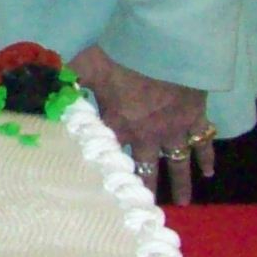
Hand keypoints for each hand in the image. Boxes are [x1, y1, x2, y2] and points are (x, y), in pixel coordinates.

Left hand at [71, 45, 216, 204]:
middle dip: (148, 186)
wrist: (163, 49)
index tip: (107, 194)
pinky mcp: (195, 117)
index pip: (111, 155)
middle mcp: (147, 134)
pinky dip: (207, 156)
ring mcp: (173, 128)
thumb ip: (69, 79)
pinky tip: (209, 172)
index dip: (109, 172)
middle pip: (147, 166)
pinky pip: (204, 141)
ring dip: (181, 181)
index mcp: (119, 124)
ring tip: (184, 202)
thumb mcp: (87, 65)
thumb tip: (47, 85)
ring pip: (178, 161)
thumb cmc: (122, 57)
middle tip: (149, 208)